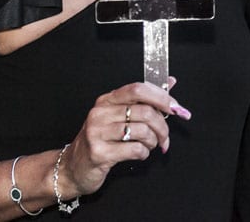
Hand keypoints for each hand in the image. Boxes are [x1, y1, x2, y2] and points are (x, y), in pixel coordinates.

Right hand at [56, 79, 191, 198]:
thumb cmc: (100, 140)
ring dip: (153, 141)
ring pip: (142, 131)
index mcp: (107, 100)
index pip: (138, 89)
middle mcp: (100, 113)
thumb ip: (144, 100)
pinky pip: (134, 149)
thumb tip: (169, 82)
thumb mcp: (119, 116)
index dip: (161, 97)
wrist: (72, 168)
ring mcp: (98, 133)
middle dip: (162, 126)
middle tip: (165, 137)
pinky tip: (140, 154)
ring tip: (150, 145)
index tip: (176, 108)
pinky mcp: (99, 153)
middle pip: (145, 111)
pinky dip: (144, 153)